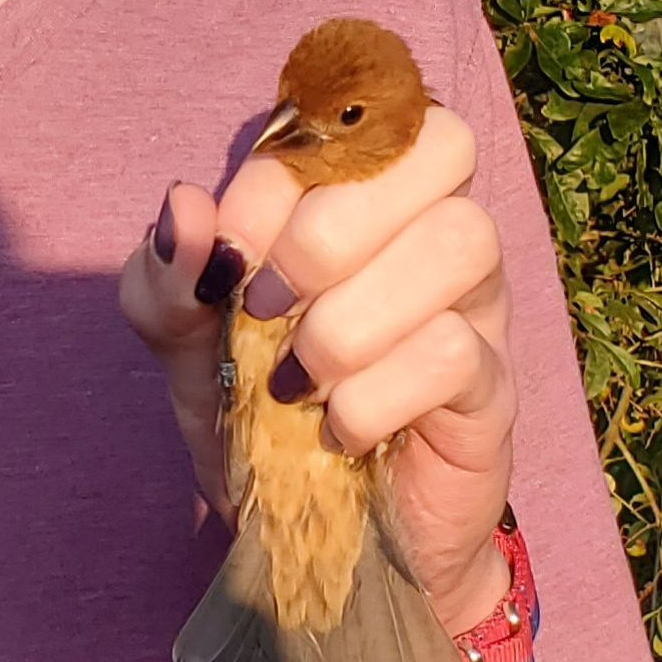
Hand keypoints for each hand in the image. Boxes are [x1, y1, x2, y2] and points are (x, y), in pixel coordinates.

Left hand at [120, 107, 514, 633]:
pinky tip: (340, 434)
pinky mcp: (493, 388)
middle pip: (439, 145)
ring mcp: (478, 309)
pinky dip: (372, 396)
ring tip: (300, 382)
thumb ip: (168, 283)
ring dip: (351, 318)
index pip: (355, 120)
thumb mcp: (191, 357)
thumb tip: (185, 208)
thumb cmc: (265, 426)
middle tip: (266, 310)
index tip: (226, 258)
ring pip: (459, 239)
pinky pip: (454, 350)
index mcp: (364, 204)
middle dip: (328, 226)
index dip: (281, 172)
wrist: (323, 541)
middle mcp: (434, 236)